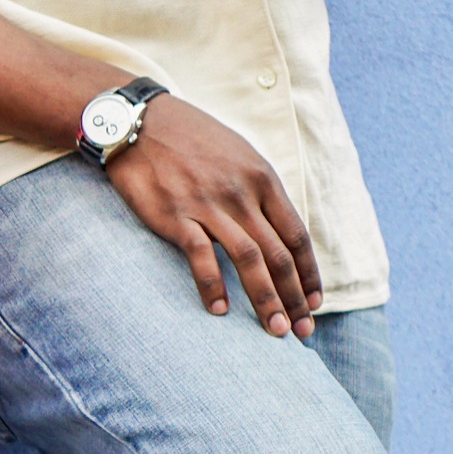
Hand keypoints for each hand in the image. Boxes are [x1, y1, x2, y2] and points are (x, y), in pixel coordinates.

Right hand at [104, 95, 321, 337]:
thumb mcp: (236, 154)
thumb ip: (257, 191)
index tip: (315, 302)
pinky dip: (213, 286)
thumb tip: (275, 228)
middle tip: (302, 331)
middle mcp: (241, 194)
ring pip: (249, 260)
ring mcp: (208, 205)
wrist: (136, 122)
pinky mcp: (174, 215)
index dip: (310, 273)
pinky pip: (201, 257)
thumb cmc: (188, 139)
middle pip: (279, 255)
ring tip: (274, 330)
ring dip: (266, 299)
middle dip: (295, 297)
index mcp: (262, 179)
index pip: (296, 236)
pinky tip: (219, 310)